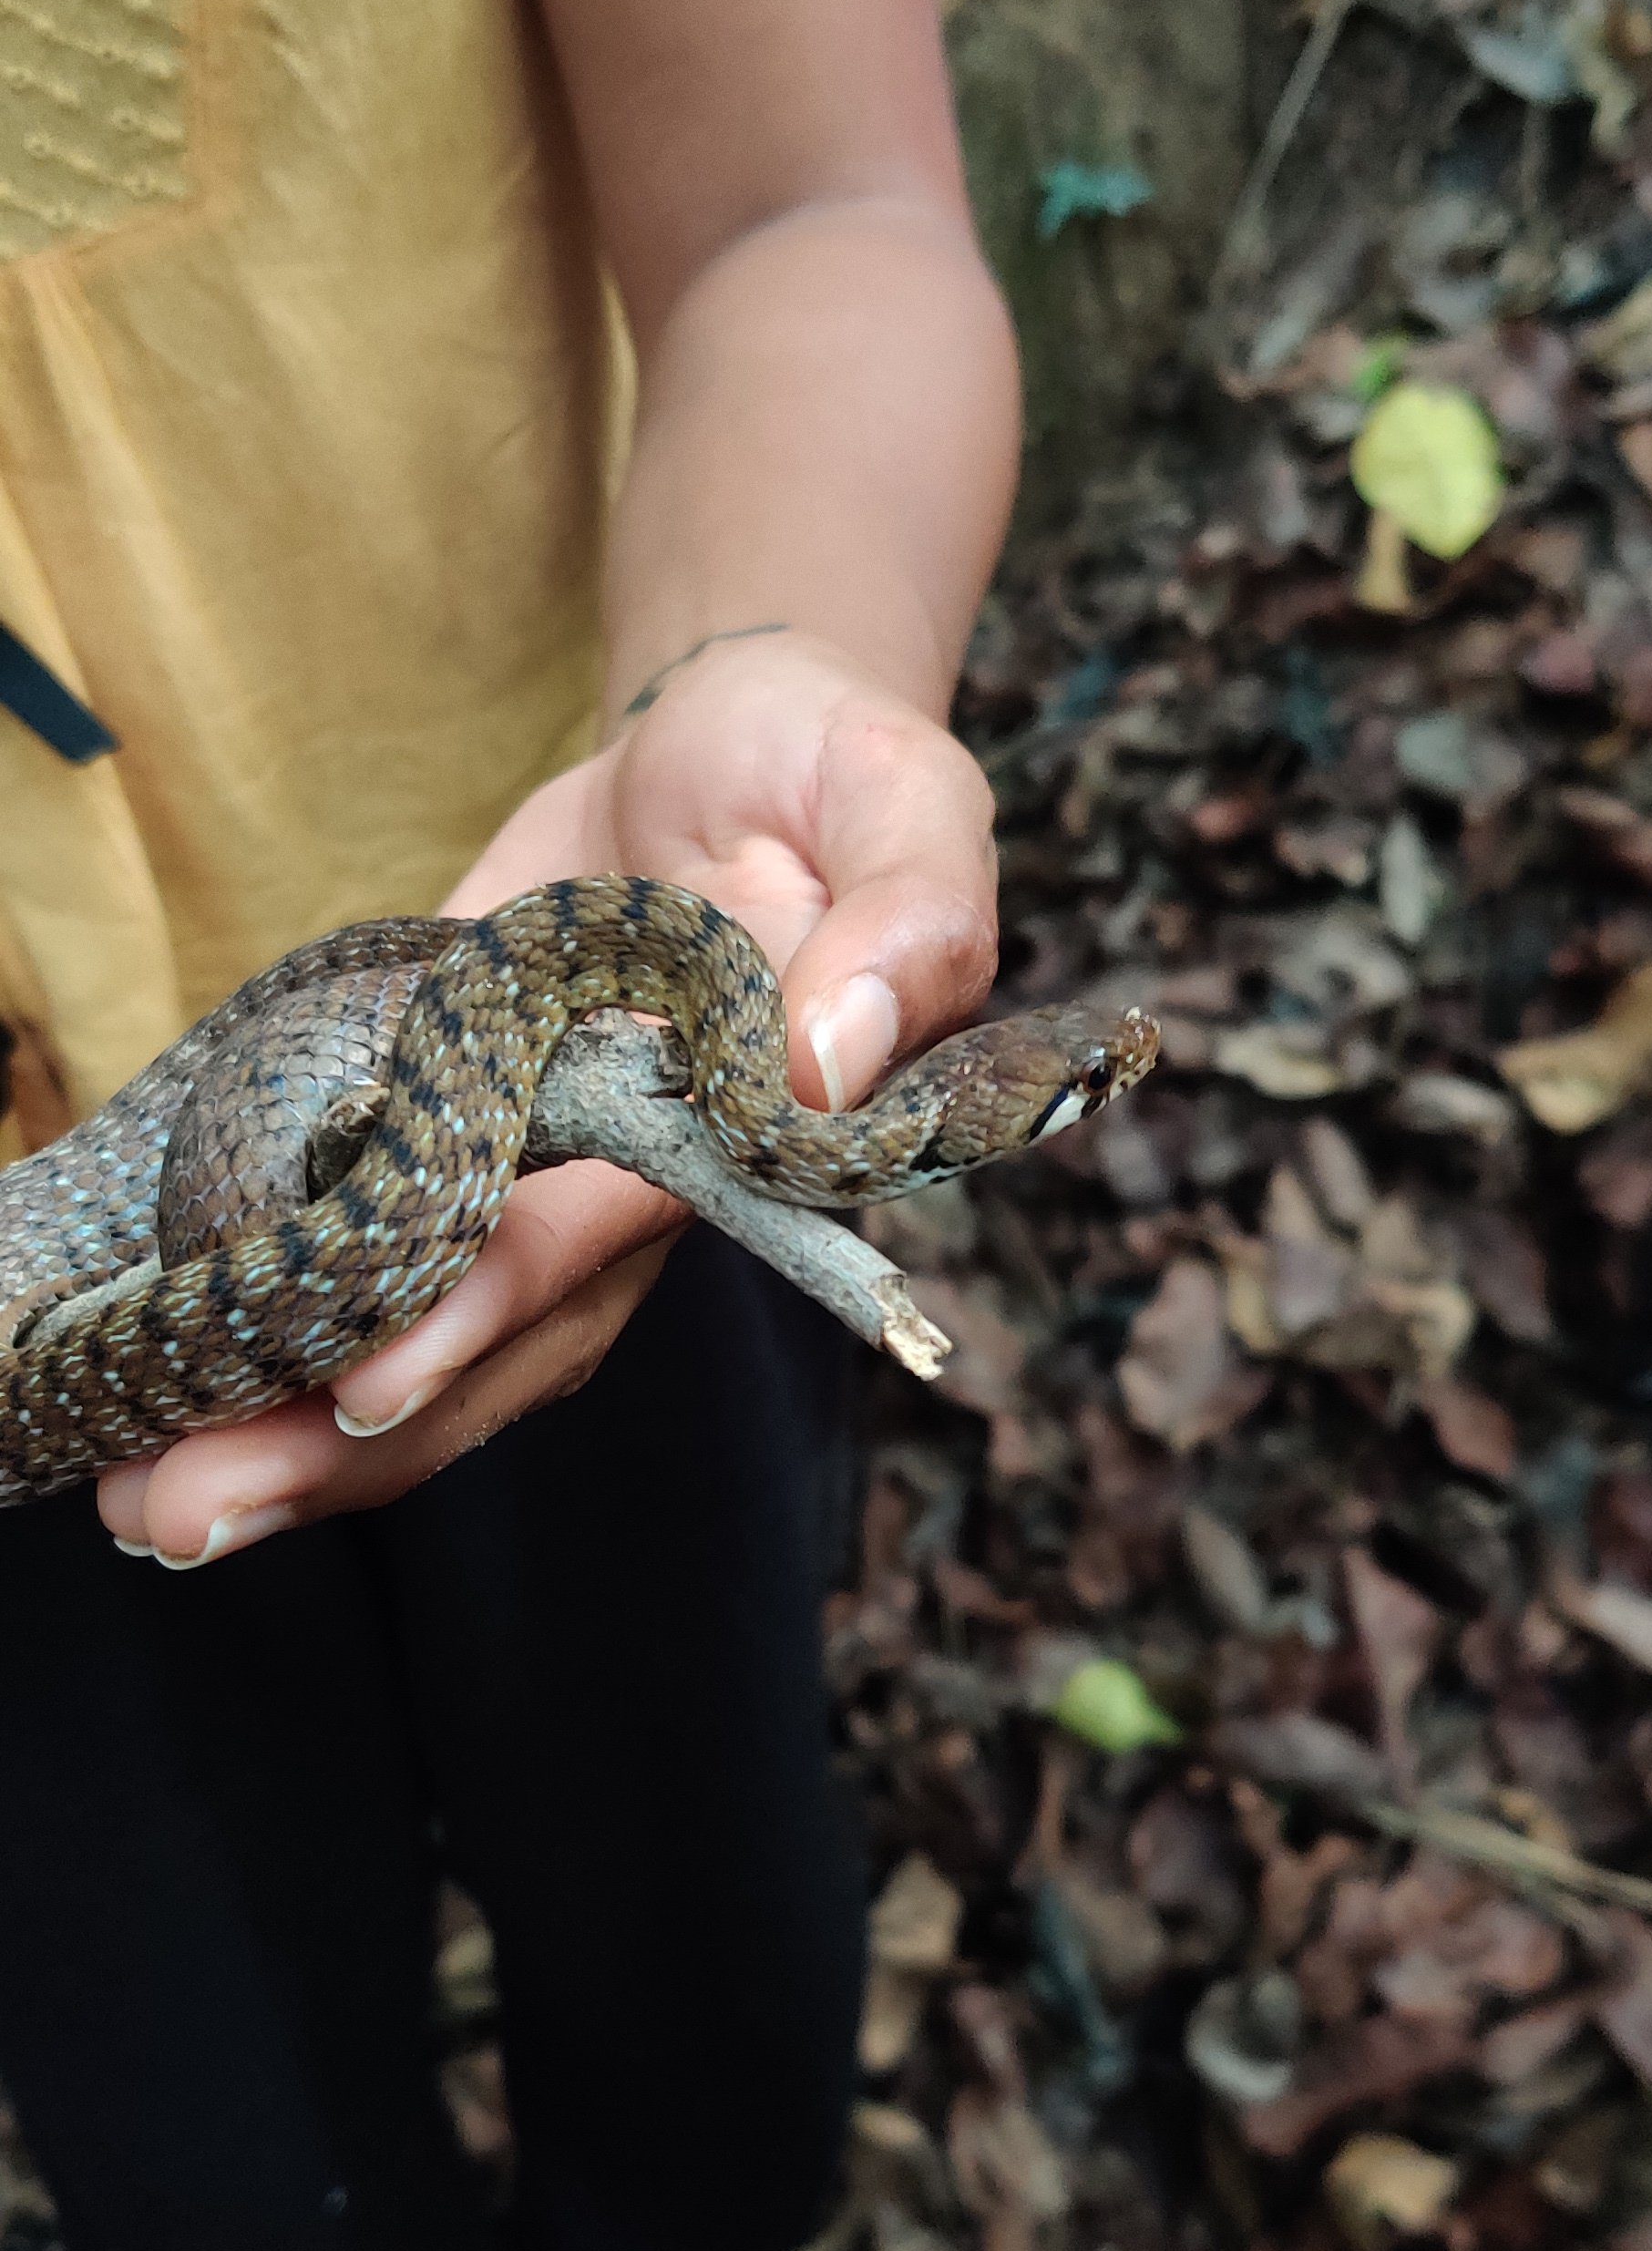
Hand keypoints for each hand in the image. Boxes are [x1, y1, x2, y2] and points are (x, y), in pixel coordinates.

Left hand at [96, 630, 995, 1562]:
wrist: (729, 740)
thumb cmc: (827, 769)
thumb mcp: (904, 798)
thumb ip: (908, 920)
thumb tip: (823, 1060)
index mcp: (732, 1140)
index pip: (591, 1244)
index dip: (480, 1314)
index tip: (366, 1388)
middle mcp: (620, 1198)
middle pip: (480, 1346)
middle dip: (333, 1439)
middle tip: (177, 1510)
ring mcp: (527, 1187)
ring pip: (414, 1344)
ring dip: (282, 1429)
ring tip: (145, 1498)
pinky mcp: (444, 1141)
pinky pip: (358, 1263)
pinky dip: (271, 1334)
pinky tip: (166, 1393)